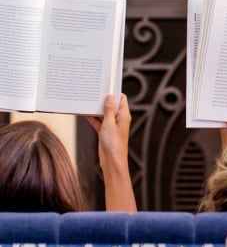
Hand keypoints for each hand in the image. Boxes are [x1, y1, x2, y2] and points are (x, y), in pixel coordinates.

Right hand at [86, 94, 135, 211]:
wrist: (111, 162)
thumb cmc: (114, 144)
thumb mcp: (109, 124)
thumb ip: (108, 110)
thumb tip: (109, 97)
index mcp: (124, 115)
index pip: (121, 99)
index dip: (114, 92)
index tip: (105, 85)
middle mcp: (118, 119)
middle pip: (110, 105)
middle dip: (102, 99)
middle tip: (92, 91)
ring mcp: (111, 125)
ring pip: (102, 113)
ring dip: (95, 108)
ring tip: (85, 100)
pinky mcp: (104, 131)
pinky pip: (97, 121)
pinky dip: (91, 117)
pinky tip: (83, 112)